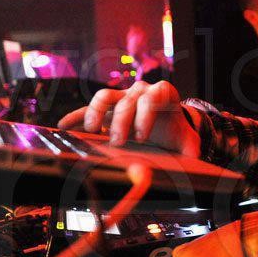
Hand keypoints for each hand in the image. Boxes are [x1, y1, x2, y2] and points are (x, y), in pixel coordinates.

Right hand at [57, 81, 200, 156]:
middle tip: (119, 142)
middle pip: (128, 100)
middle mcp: (141, 91)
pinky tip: (64, 126)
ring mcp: (122, 96)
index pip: (153, 96)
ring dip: (96, 112)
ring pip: (105, 96)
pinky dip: (76, 116)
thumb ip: (191, 152)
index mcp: (163, 94)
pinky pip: (88, 108)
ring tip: (93, 131)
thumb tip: (194, 165)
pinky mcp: (107, 107)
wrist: (167, 126)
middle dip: (122, 121)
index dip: (146, 115)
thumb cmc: (176, 132)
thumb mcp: (187, 142)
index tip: (142, 136)